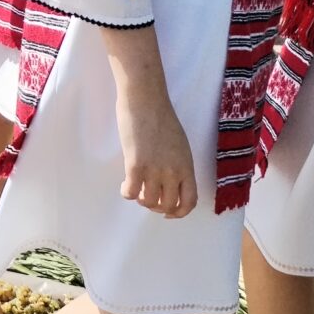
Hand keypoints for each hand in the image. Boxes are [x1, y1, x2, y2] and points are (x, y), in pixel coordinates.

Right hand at [115, 87, 197, 217]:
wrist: (146, 100)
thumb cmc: (161, 117)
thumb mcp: (179, 145)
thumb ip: (177, 165)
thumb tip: (168, 181)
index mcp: (186, 166)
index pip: (189, 202)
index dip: (179, 213)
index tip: (168, 212)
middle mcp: (173, 172)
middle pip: (167, 205)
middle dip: (157, 206)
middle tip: (148, 196)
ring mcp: (154, 169)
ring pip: (148, 201)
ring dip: (141, 199)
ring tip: (136, 188)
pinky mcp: (135, 165)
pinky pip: (130, 192)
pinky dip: (126, 192)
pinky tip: (124, 184)